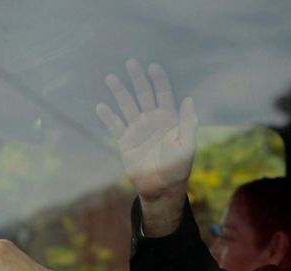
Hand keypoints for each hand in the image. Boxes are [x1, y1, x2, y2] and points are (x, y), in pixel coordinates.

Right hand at [97, 59, 197, 201]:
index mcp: (168, 119)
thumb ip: (188, 123)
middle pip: (143, 94)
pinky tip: (101, 106)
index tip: (153, 66)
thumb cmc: (179, 168)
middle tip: (131, 62)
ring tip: (111, 78)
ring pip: (127, 106)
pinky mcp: (125, 142)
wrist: (161, 189)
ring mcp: (138, 130)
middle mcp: (152, 121)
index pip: (163, 94)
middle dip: (138, 79)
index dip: (159, 80)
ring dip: (120, 92)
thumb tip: (189, 99)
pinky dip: (108, 117)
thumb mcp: (187, 146)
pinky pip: (115, 126)